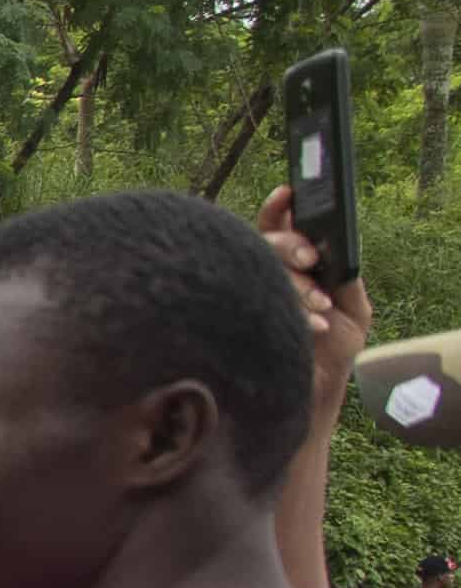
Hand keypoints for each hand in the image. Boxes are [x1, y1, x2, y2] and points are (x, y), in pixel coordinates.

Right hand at [258, 184, 377, 392]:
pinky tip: (313, 325)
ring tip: (320, 308)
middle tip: (312, 259)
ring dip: (294, 284)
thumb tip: (334, 247)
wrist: (313, 393)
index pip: (278, 228)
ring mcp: (247, 294)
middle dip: (291, 246)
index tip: (288, 194)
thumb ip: (344, 275)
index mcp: (295, 268)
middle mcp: (266, 276)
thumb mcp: (354, 308)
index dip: (279, 208)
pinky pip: (250, 299)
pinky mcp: (234, 319)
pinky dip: (290, 310)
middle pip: (265, 242)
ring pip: (257, 269)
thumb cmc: (331, 351)